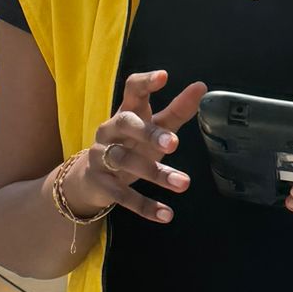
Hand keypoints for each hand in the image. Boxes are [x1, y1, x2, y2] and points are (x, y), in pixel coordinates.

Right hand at [63, 70, 206, 223]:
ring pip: (125, 160)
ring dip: (155, 172)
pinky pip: (122, 195)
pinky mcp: (102, 184)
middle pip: (125, 124)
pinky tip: (167, 214)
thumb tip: (202, 87)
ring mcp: (102, 157)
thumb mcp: (153, 127)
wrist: (90, 178)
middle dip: (149, 133)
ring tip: (184, 184)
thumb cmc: (131, 144)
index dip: (146, 82)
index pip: (132, 90)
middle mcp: (110, 130)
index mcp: (126, 112)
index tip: (164, 76)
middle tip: (175, 143)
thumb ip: (177, 111)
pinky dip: (145, 206)